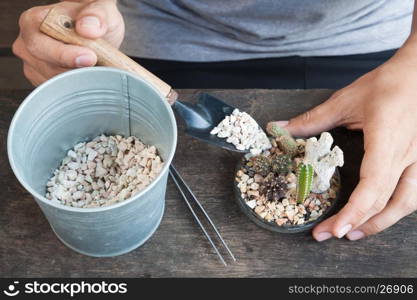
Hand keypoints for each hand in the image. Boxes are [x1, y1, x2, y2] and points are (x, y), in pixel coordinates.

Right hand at [12, 0, 123, 85]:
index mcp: (34, 21)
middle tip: (96, 67)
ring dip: (77, 79)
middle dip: (73, 70)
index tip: (89, 57)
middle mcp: (28, 42)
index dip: (65, 54)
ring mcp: (33, 63)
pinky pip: (56, 90)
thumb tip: (87, 28)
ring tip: (94, 68)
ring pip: (52, 81)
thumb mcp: (101, 10)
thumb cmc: (93, 19)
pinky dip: (74, 86)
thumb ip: (96, 15)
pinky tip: (86, 75)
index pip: (41, 43)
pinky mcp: (42, 78)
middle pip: (45, 66)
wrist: (96, 34)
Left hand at [275, 39, 416, 240]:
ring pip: (405, 204)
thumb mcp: (345, 101)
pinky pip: (411, 194)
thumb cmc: (386, 84)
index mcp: (386, 141)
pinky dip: (392, 210)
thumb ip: (311, 120)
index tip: (334, 229)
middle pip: (386, 203)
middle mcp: (406, 156)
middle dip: (358, 224)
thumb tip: (280, 129)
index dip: (355, 212)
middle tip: (329, 235)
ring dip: (380, 223)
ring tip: (353, 234)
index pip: (373, 186)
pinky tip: (377, 215)